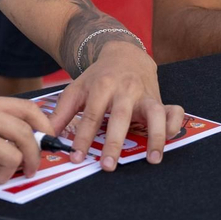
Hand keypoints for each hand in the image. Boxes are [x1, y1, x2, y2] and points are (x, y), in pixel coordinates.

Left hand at [42, 41, 184, 171]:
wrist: (124, 53)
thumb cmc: (98, 78)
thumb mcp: (77, 89)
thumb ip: (62, 113)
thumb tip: (45, 136)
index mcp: (102, 86)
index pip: (91, 115)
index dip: (83, 138)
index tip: (76, 158)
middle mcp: (125, 90)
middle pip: (121, 117)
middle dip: (115, 142)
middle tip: (108, 166)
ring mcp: (145, 94)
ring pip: (154, 113)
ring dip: (155, 136)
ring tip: (152, 159)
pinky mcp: (160, 99)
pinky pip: (174, 111)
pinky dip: (174, 124)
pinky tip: (169, 140)